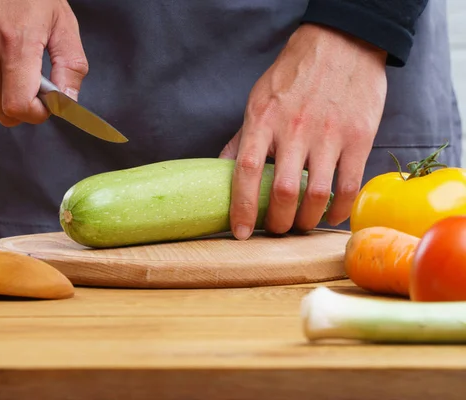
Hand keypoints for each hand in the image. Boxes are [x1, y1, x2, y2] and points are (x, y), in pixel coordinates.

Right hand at [0, 0, 87, 126]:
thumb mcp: (61, 22)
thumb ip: (70, 66)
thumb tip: (68, 101)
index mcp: (13, 43)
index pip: (17, 107)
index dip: (36, 113)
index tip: (45, 103)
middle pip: (2, 111)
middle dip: (22, 103)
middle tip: (31, 79)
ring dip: (2, 91)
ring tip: (8, 59)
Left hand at [220, 23, 386, 238]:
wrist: (341, 44)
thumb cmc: (294, 76)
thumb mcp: (258, 100)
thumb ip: (241, 138)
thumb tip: (221, 170)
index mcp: (263, 120)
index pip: (245, 172)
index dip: (240, 208)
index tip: (241, 232)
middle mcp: (294, 129)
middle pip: (282, 192)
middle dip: (277, 222)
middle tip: (276, 229)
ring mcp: (328, 134)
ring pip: (315, 195)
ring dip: (306, 220)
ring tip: (300, 225)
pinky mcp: (358, 138)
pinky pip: (348, 186)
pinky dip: (339, 209)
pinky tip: (330, 216)